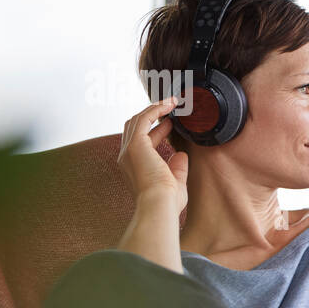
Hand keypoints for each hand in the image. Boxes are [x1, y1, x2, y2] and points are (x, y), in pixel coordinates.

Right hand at [118, 97, 188, 214]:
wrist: (159, 205)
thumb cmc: (167, 202)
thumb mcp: (175, 182)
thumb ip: (177, 168)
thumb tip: (181, 154)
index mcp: (133, 167)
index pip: (142, 142)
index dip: (157, 131)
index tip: (171, 124)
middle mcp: (127, 157)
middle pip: (135, 128)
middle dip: (152, 116)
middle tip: (171, 108)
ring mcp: (128, 150)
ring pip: (137, 120)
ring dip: (154, 109)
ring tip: (171, 102)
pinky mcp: (134, 144)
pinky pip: (143, 119)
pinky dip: (155, 109)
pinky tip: (168, 105)